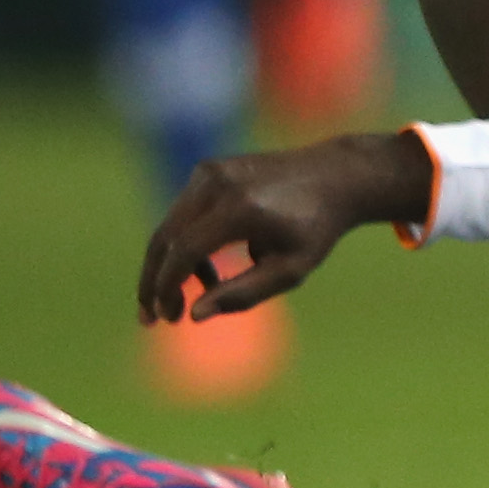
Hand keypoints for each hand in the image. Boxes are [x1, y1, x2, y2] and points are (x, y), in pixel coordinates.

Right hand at [140, 130, 434, 324]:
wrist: (336, 176)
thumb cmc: (316, 228)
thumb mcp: (290, 270)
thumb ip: (243, 294)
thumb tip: (194, 316)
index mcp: (241, 208)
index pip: (185, 251)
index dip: (167, 287)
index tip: (165, 318)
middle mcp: (220, 183)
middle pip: (165, 237)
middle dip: (154, 281)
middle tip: (152, 318)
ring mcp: (212, 171)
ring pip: (170, 226)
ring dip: (170, 267)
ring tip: (185, 301)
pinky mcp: (209, 168)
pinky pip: (185, 213)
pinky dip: (186, 244)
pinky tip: (207, 274)